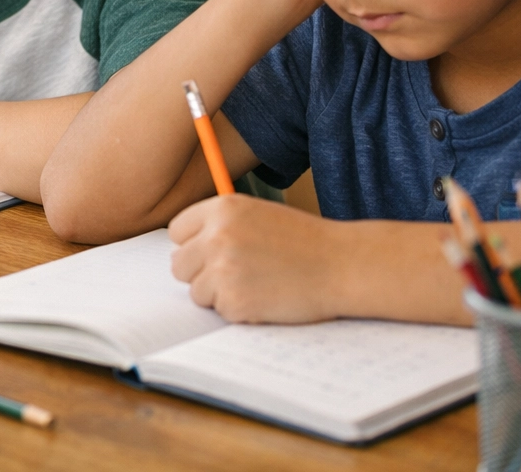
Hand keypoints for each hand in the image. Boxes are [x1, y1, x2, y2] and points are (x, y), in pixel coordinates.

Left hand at [168, 194, 344, 323]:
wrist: (342, 265)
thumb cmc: (305, 242)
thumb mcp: (259, 215)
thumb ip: (222, 226)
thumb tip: (189, 248)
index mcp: (223, 208)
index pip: (177, 231)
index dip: (193, 245)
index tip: (209, 254)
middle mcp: (217, 236)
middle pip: (180, 264)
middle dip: (201, 273)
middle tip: (234, 276)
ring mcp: (223, 269)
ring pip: (197, 291)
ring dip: (220, 295)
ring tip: (256, 285)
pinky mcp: (234, 301)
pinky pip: (220, 311)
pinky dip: (239, 311)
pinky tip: (266, 299)